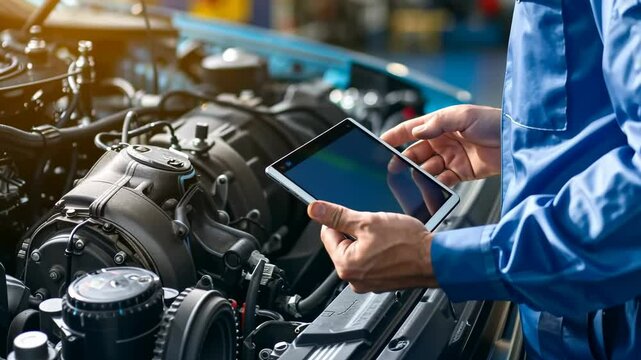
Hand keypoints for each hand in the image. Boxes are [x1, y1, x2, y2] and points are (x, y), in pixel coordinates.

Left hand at [307, 200, 437, 292]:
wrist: (436, 259)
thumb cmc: (408, 244)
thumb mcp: (368, 221)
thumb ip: (338, 216)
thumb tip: (315, 210)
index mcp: (345, 265)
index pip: (327, 235)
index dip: (341, 220)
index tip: (354, 216)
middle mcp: (354, 279)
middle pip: (343, 244)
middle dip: (356, 231)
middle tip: (375, 226)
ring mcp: (369, 283)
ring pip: (359, 252)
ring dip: (368, 240)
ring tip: (386, 237)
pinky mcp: (382, 282)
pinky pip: (372, 261)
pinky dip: (379, 251)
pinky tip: (392, 246)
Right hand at [381, 105, 501, 186]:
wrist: (516, 140)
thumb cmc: (493, 121)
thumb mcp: (462, 116)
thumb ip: (437, 124)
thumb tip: (416, 131)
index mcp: (440, 125)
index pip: (411, 130)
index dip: (395, 136)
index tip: (380, 142)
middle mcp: (443, 141)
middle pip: (416, 153)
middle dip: (405, 160)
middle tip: (396, 167)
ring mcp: (451, 158)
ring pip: (427, 169)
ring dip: (421, 174)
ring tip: (419, 177)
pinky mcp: (461, 173)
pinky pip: (442, 180)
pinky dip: (436, 184)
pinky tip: (434, 185)